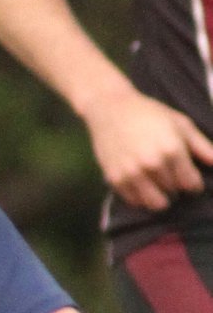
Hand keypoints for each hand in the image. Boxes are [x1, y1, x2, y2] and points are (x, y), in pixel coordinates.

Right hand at [81, 86, 212, 211]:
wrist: (111, 110)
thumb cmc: (150, 114)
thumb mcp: (181, 124)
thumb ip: (202, 146)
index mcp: (172, 150)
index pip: (191, 183)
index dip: (194, 184)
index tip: (191, 180)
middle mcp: (152, 164)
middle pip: (174, 191)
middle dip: (176, 186)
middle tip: (171, 176)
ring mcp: (132, 173)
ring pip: (154, 202)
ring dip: (160, 197)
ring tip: (159, 185)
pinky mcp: (115, 179)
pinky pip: (134, 201)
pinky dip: (141, 197)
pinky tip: (143, 185)